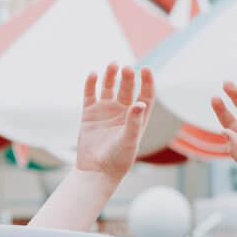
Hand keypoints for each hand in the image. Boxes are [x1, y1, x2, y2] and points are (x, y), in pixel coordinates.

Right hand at [76, 63, 152, 181]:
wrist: (95, 171)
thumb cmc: (118, 160)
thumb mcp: (129, 141)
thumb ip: (134, 122)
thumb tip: (140, 103)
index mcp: (137, 117)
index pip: (145, 95)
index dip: (147, 81)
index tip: (146, 69)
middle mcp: (122, 111)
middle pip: (126, 88)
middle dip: (127, 77)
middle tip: (126, 68)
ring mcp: (105, 111)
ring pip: (109, 87)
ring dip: (110, 75)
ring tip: (112, 64)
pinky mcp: (89, 114)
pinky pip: (90, 94)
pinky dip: (91, 84)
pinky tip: (93, 74)